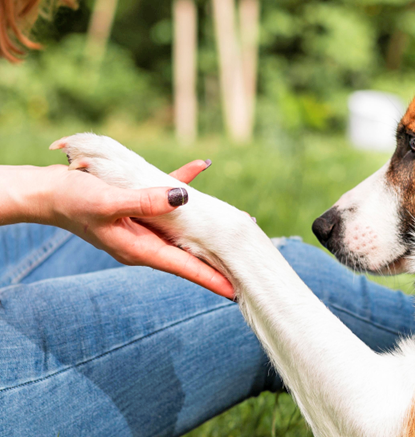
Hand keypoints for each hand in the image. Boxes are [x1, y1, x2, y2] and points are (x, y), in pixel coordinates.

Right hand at [38, 160, 234, 298]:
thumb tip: (183, 197)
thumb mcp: (108, 202)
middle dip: (216, 255)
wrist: (45, 191)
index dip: (210, 278)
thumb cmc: (71, 200)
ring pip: (183, 225)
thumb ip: (145, 201)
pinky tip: (199, 167)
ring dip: (208, 221)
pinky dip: (182, 184)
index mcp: (139, 249)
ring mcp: (143, 226)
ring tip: (237, 219)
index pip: (184, 268)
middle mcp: (145, 241)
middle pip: (189, 252)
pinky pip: (166, 196)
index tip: (234, 290)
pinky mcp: (138, 206)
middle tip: (246, 257)